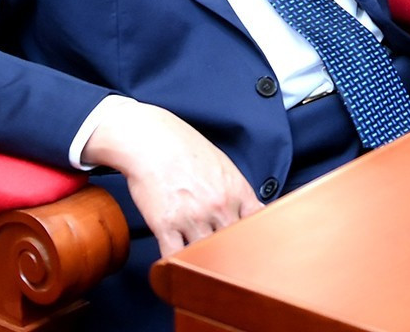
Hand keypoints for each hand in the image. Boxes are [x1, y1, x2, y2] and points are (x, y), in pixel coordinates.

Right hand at [81, 99, 261, 256]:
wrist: (152, 141)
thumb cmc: (185, 149)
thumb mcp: (223, 166)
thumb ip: (237, 191)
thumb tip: (250, 210)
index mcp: (237, 191)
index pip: (257, 226)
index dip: (254, 240)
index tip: (250, 248)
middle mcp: (219, 207)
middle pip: (233, 245)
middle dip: (230, 255)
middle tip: (224, 262)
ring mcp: (193, 218)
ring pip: (205, 255)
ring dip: (202, 263)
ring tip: (199, 266)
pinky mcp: (165, 225)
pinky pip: (174, 257)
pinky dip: (175, 267)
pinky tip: (175, 267)